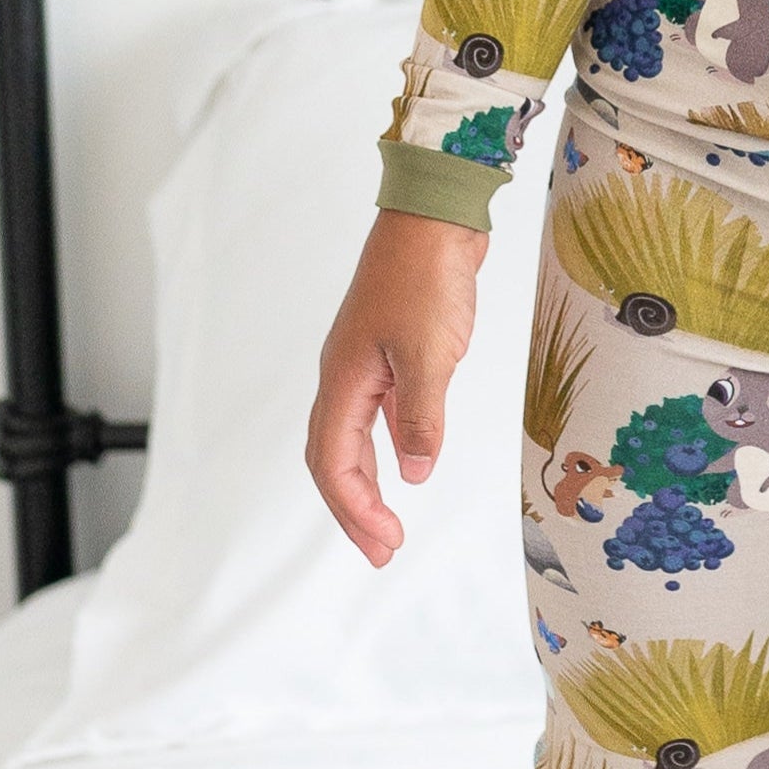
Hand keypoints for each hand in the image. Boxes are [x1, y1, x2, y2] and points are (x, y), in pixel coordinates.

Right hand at [304, 210, 490, 565]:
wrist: (434, 216)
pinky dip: (388, 443)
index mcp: (343, 381)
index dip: (355, 510)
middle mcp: (345, 376)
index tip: (384, 546)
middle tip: (382, 551)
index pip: (334, 463)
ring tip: (389, 521)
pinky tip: (409, 457)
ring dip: (369, 482)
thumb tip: (414, 473)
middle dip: (354, 509)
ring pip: (354, 436)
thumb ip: (421, 417)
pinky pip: (378, 412)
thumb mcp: (430, 354)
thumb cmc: (426, 277)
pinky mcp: (389, 350)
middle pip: (335, 458)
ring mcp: (366, 363)